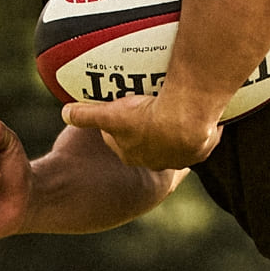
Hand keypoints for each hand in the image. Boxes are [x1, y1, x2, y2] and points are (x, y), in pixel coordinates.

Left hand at [60, 91, 222, 168]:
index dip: (117, 126)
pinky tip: (205, 119)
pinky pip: (203, 139)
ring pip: (177, 143)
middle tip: (149, 109)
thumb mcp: (110, 115)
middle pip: (149, 143)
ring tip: (177, 114)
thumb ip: (85, 115)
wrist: (186, 120)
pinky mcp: (202, 148)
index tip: (120, 111)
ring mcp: (182, 156)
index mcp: (134, 155)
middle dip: (148, 130)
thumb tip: (64, 112)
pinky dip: (203, 131)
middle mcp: (158, 161)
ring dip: (176, 132)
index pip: (120, 141)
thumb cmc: (146, 119)